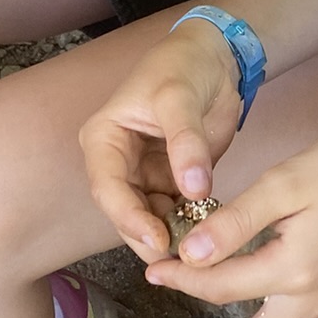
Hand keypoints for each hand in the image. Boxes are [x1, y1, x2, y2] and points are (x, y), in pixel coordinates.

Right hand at [80, 19, 248, 260]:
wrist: (213, 56)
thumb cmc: (183, 65)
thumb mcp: (179, 96)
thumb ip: (186, 142)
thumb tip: (194, 188)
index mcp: (104, 139)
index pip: (107, 187)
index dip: (128, 218)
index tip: (157, 240)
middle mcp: (118, 163)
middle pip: (125, 212)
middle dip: (149, 237)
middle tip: (180, 261)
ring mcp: (144, 175)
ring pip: (150, 219)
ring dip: (171, 236)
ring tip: (198, 253)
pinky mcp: (171, 182)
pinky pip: (176, 212)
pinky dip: (190, 226)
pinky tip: (209, 236)